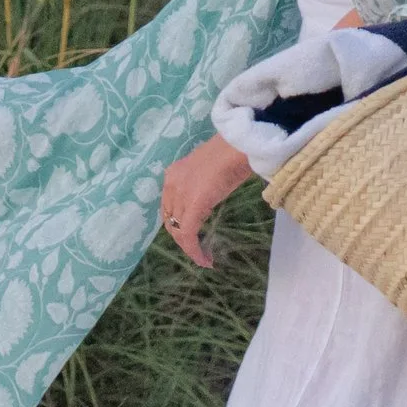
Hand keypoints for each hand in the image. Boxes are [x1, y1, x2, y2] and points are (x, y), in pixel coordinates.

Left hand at [159, 134, 251, 267]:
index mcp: (174, 174)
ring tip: (203, 258)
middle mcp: (171, 184)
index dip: (177, 224)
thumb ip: (200, 184)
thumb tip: (207, 197)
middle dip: (182, 238)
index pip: (168, 207)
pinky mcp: (193, 206)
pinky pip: (188, 235)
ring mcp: (181, 195)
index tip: (191, 236)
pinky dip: (194, 251)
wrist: (239, 145)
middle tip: (198, 249)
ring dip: (189, 247)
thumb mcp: (209, 170)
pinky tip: (204, 260)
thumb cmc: (232, 153)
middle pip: (170, 220)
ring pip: (178, 230)